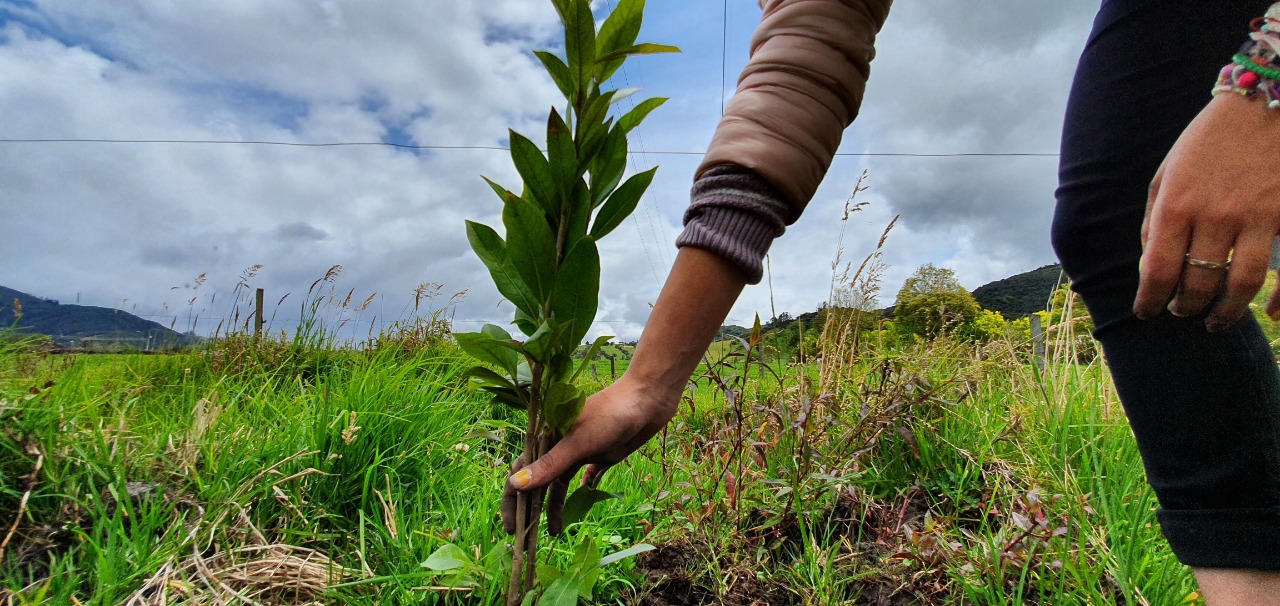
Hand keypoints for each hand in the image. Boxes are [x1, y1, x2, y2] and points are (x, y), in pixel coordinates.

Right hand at [501, 375, 678, 534]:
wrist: (648, 399)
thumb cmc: (610, 415)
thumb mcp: (578, 442)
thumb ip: (549, 465)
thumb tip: (515, 485)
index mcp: (547, 437)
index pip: (521, 471)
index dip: (513, 500)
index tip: (512, 528)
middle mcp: (559, 445)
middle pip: (539, 481)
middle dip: (532, 509)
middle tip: (528, 539)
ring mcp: (580, 451)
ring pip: (560, 483)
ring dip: (555, 506)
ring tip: (555, 531)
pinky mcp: (600, 456)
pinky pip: (586, 477)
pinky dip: (581, 491)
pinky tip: (579, 507)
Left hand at [1135, 94, 1279, 330]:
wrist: (1266, 100)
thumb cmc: (1209, 139)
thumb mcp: (1167, 172)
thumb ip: (1154, 218)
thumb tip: (1147, 263)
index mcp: (1177, 204)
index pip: (1157, 270)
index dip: (1149, 300)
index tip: (1146, 313)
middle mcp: (1215, 215)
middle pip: (1197, 283)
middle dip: (1185, 307)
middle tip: (1182, 312)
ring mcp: (1257, 217)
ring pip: (1240, 285)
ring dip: (1226, 313)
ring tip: (1215, 321)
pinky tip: (1269, 314)